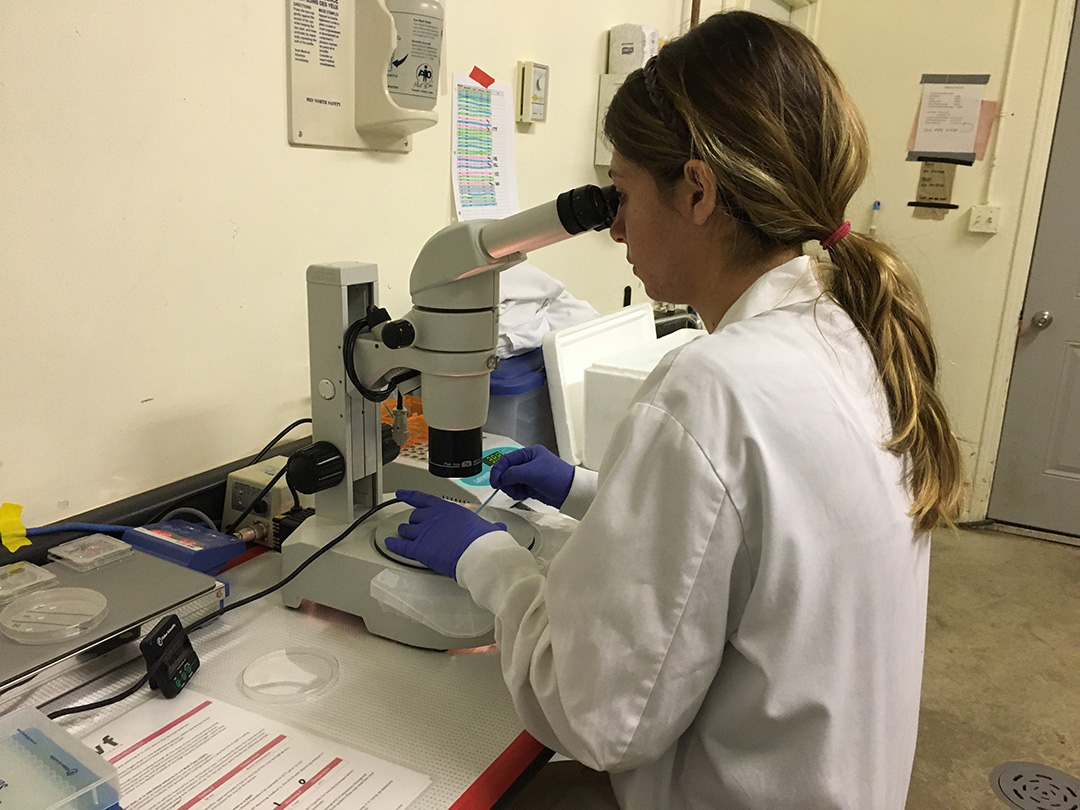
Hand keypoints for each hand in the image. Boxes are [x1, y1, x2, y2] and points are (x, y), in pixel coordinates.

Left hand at [385, 490, 506, 579]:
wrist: (478, 553)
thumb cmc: (483, 539)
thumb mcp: (487, 527)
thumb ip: (489, 527)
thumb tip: (498, 528)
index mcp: (447, 509)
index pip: (423, 499)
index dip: (410, 496)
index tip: (402, 493)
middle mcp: (432, 517)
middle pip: (415, 516)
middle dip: (414, 521)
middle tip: (414, 524)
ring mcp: (423, 532)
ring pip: (406, 529)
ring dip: (404, 532)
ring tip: (403, 534)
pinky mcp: (419, 549)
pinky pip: (401, 546)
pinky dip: (393, 544)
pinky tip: (389, 544)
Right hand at [488, 445, 573, 507]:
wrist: (570, 492)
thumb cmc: (556, 477)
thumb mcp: (532, 472)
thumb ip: (513, 473)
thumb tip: (501, 478)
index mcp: (529, 454)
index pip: (506, 459)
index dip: (498, 470)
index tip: (495, 481)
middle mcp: (528, 463)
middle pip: (506, 471)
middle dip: (505, 481)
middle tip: (508, 487)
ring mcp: (530, 475)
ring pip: (510, 482)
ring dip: (511, 488)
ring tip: (519, 492)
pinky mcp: (531, 486)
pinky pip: (517, 489)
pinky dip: (516, 493)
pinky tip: (522, 495)